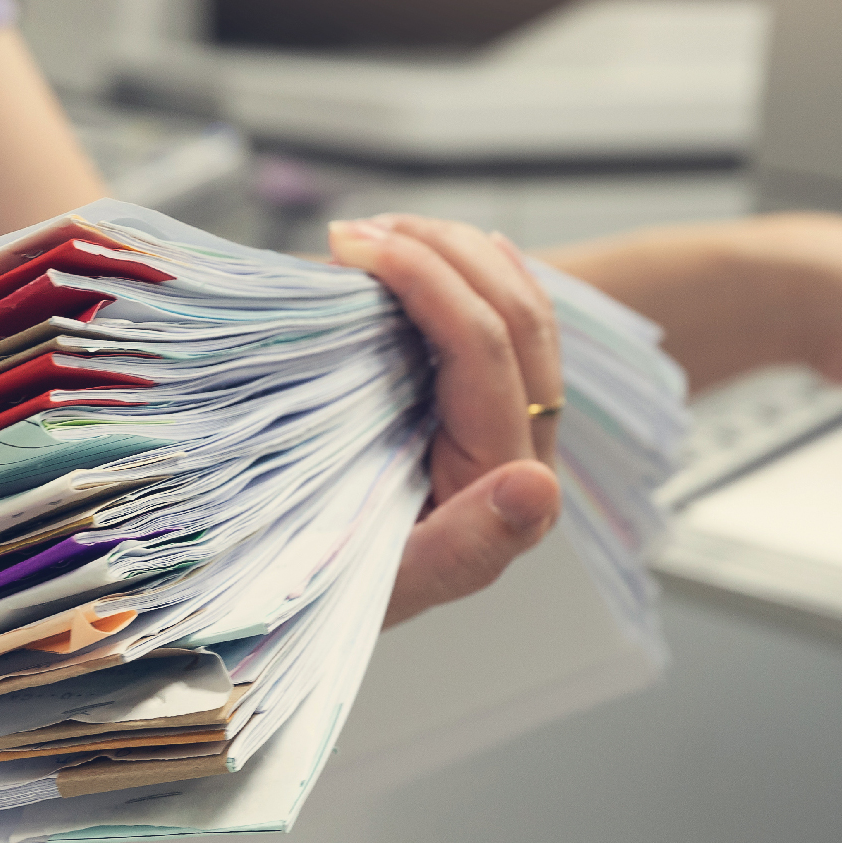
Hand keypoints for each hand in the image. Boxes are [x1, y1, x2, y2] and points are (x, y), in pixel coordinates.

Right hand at [327, 215, 564, 626]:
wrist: (307, 612)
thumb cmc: (330, 601)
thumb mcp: (382, 588)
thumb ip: (463, 549)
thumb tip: (534, 486)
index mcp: (511, 492)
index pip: (487, 352)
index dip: (427, 280)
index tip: (352, 246)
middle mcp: (529, 456)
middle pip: (515, 314)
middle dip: (438, 250)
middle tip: (354, 230)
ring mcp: (514, 428)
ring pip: (518, 305)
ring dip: (451, 250)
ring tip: (375, 232)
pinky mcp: (490, 412)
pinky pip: (502, 321)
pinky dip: (466, 272)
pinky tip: (428, 245)